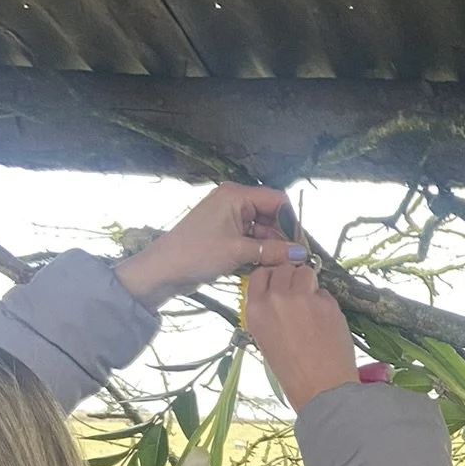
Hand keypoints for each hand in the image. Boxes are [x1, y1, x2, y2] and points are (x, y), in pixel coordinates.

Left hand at [115, 182, 299, 308]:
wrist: (163, 270)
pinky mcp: (225, 233)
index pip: (277, 200)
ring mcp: (229, 217)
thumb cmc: (197, 254)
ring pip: (262, 228)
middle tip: (293, 261)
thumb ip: (272, 251)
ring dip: (272, 247)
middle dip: (283, 237)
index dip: (291, 222)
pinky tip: (266, 266)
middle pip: (271, 214)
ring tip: (281, 267)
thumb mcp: (238, 252)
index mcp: (236, 195)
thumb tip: (301, 254)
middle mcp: (234, 201)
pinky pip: (251, 238)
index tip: (300, 246)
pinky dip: (260, 250)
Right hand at [242, 259, 358, 413]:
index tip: (279, 284)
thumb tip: (280, 293)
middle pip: (283, 269)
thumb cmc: (292, 372)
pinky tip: (325, 322)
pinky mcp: (327, 303)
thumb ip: (269, 312)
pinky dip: (325, 302)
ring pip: (306, 272)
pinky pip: (324, 292)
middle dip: (292, 279)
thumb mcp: (266, 339)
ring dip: (309, 284)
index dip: (272, 277)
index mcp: (256, 310)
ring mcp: (303, 298)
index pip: (260, 274)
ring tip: (312, 306)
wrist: (321, 389)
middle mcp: (276, 299)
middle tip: (299, 298)